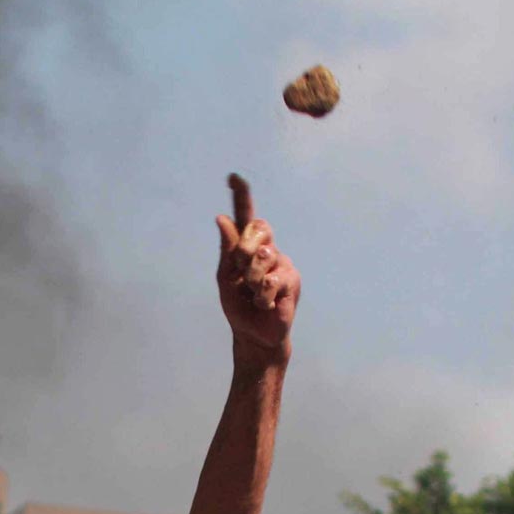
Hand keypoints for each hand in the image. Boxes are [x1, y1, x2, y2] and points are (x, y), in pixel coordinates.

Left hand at [215, 175, 299, 362]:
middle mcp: (267, 248)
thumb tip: (222, 219)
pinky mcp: (291, 279)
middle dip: (243, 250)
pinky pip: (269, 281)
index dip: (241, 196)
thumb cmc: (239, 306)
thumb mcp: (225, 278)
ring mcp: (281, 262)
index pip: (245, 216)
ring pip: (262, 257)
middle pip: (256, 228)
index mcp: (247, 247)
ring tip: (253, 295)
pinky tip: (265, 304)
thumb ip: (227, 250)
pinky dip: (260, 297)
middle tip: (241, 271)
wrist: (254, 335)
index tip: (233, 177)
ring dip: (250, 281)